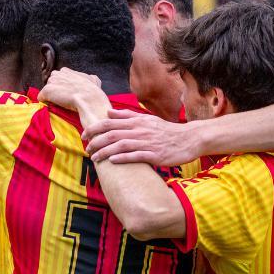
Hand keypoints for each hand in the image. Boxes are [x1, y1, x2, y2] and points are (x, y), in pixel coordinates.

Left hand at [38, 68, 102, 111]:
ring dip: (50, 97)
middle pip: (51, 83)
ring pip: (46, 90)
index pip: (58, 77)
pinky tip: (53, 107)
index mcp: (66, 71)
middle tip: (63, 98)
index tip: (66, 93)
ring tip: (60, 104)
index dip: (62, 86)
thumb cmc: (93, 91)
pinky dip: (45, 103)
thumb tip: (90, 79)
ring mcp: (51, 82)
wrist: (89, 99)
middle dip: (55, 90)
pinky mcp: (46, 91)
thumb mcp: (94, 79)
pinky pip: (41, 98)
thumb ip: (87, 77)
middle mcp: (57, 74)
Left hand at [85, 109, 199, 165]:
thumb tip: (108, 111)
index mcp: (137, 121)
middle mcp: (140, 130)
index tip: (84, 134)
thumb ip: (127, 115)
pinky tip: (113, 161)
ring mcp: (147, 143)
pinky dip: (123, 158)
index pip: (111, 122)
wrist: (188, 139)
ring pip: (121, 145)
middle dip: (96, 141)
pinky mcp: (155, 155)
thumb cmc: (166, 131)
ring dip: (105, 151)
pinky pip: (136, 156)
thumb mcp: (147, 119)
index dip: (95, 128)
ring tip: (95, 158)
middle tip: (86, 148)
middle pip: (113, 133)